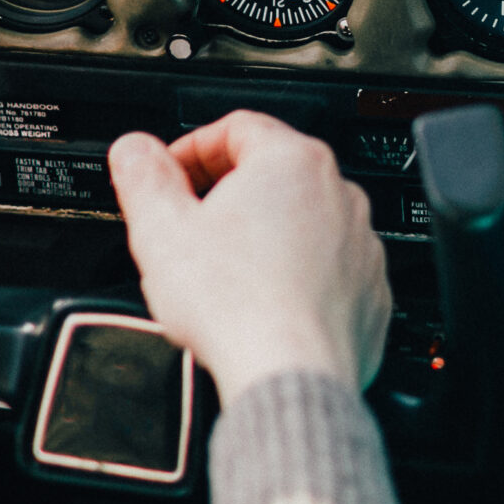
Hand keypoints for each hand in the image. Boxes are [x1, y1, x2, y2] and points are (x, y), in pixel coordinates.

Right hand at [109, 112, 389, 395]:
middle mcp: (339, 193)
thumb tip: (134, 150)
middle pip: (272, 173)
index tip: (168, 176)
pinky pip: (326, 266)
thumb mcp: (162, 231)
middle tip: (189, 224)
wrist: (291, 375)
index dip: (191, 148)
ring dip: (262, 234)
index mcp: (292, 162)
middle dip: (225, 192)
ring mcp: (361, 242)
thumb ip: (143, 178)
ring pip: (302, 221)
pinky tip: (262, 300)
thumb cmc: (236, 306)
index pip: (236, 128)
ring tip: (223, 270)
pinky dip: (295, 274)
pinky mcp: (369, 287)